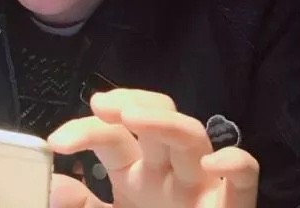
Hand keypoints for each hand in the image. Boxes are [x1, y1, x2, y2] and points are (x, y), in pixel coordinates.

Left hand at [47, 89, 258, 207]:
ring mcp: (201, 184)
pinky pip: (245, 179)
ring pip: (193, 136)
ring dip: (165, 122)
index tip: (56, 142)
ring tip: (132, 118)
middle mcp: (169, 169)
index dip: (84, 129)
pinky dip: (234, 165)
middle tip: (101, 104)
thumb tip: (53, 185)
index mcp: (138, 170)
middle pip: (157, 116)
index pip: (113, 134)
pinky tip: (212, 164)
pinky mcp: (231, 207)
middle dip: (130, 102)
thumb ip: (85, 206)